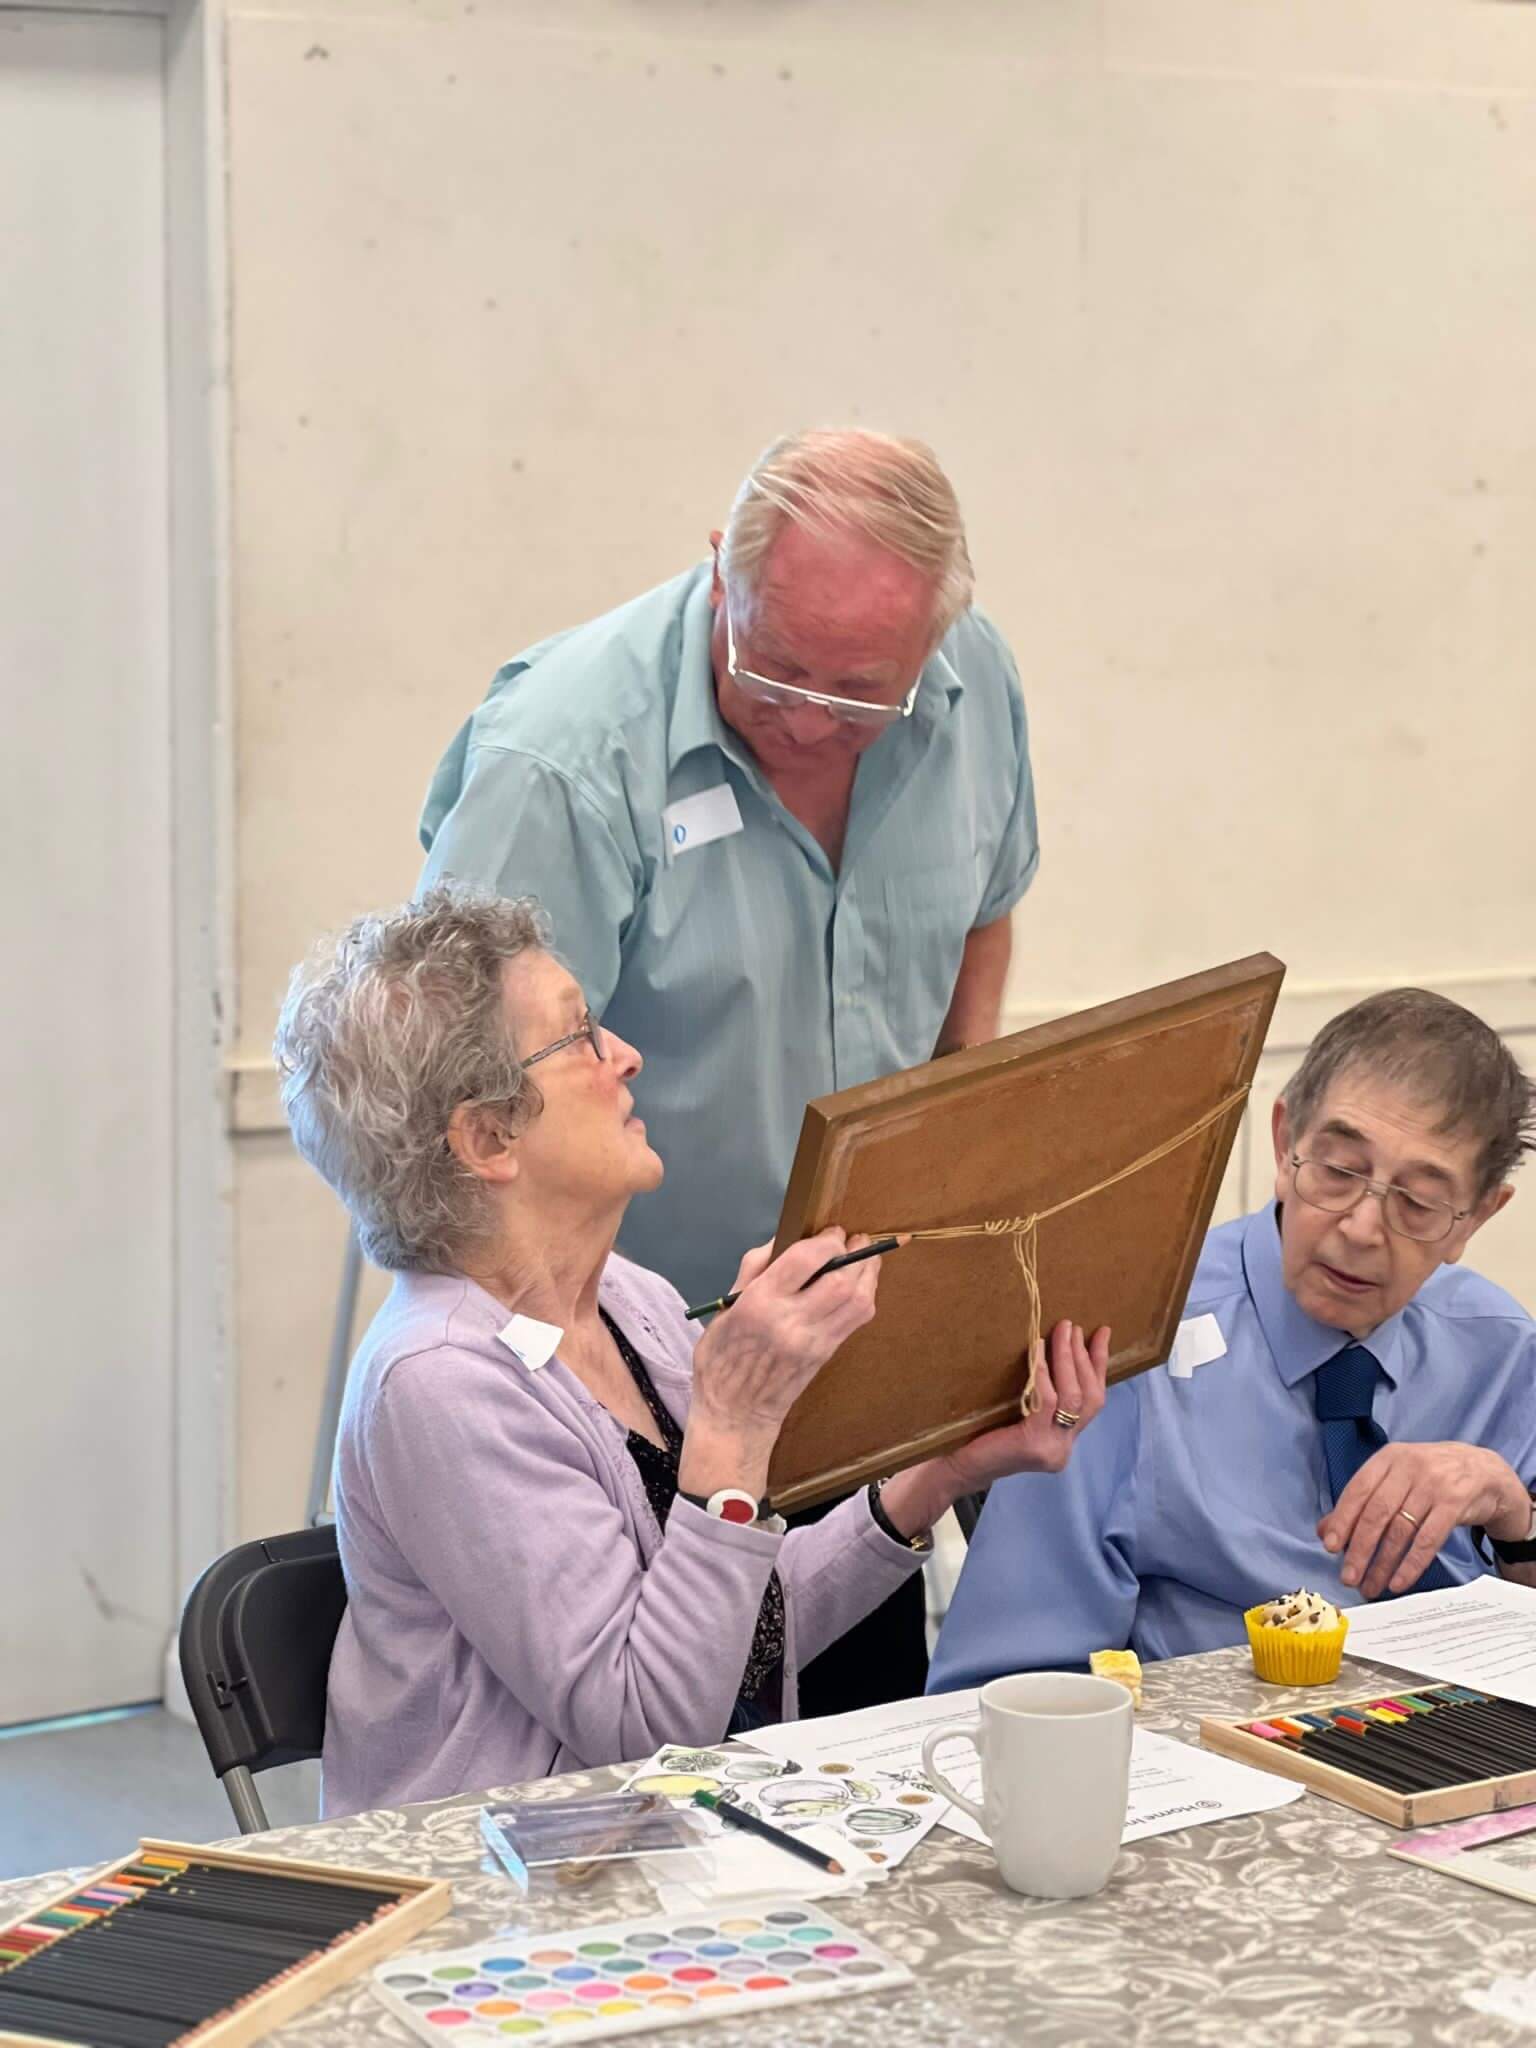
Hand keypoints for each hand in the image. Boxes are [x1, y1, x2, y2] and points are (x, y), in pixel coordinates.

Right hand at [681, 1231, 880, 1496]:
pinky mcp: (827, 1354)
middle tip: (854, 1239)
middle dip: (853, 1253)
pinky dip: (865, 1295)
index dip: (825, 1240)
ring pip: (857, 1300)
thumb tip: (783, 1238)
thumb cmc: (721, 1358)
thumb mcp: (725, 1308)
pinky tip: (860, 1284)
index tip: (831, 1232)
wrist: (736, 1414)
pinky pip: (857, 1319)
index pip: (804, 1261)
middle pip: (839, 1280)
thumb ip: (754, 1269)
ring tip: (865, 1255)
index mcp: (758, 1305)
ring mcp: (813, 1341)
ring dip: (868, 1272)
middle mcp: (790, 1322)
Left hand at [877, 1320, 1111, 1535]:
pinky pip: (1047, 1402)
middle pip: (1090, 1396)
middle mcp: (1064, 1447)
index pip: (1094, 1399)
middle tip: (1072, 1326)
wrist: (956, 1466)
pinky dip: (1045, 1374)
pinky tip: (1038, 1353)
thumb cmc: (981, 1434)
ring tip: (1061, 1331)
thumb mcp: (1020, 1412)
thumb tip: (1050, 1346)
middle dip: (1083, 1357)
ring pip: (1073, 1397)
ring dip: (1068, 1359)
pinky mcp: (1034, 1444)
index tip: (1103, 1332)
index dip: (1100, 1364)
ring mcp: (1052, 1448)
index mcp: (1064, 1438)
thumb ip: (1041, 1395)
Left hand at [1319, 1442, 1530, 1597]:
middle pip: (1377, 1513)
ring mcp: (1433, 1485)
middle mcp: (1409, 1468)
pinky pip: (1428, 1540)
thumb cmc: (1431, 1477)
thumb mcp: (1396, 1478)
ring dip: (1383, 1563)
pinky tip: (1398, 1581)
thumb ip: (1362, 1501)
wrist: (1484, 1470)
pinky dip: (1411, 1564)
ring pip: (1401, 1530)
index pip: (1358, 1490)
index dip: (1342, 1520)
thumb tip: (1325, 1530)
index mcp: (1388, 1458)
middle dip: (1359, 1548)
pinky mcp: (1455, 1504)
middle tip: (1348, 1576)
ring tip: (1371, 1586)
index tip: (1330, 1547)